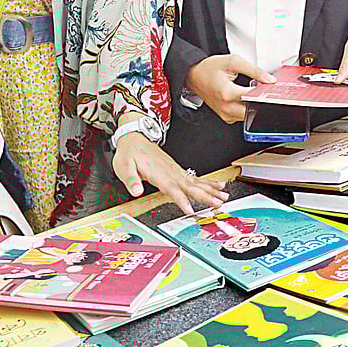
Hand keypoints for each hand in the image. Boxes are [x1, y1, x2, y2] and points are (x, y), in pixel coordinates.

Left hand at [112, 131, 227, 214]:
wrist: (135, 137)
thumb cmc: (130, 152)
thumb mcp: (123, 166)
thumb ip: (131, 180)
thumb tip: (136, 191)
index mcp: (158, 173)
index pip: (172, 189)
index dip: (182, 200)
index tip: (191, 210)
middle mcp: (171, 172)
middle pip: (191, 186)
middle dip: (206, 196)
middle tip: (218, 204)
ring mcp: (176, 170)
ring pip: (197, 182)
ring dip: (211, 190)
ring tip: (224, 197)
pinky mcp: (178, 170)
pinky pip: (196, 178)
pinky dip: (208, 183)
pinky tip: (218, 186)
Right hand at [186, 54, 273, 123]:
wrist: (195, 76)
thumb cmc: (210, 68)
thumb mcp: (234, 62)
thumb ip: (254, 70)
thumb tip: (269, 80)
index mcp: (227, 93)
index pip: (254, 97)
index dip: (265, 92)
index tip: (270, 88)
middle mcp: (226, 107)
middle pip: (253, 110)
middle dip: (261, 101)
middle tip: (264, 91)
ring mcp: (225, 114)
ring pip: (249, 115)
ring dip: (254, 105)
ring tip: (253, 93)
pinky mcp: (226, 117)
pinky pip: (242, 116)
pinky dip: (247, 108)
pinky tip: (245, 98)